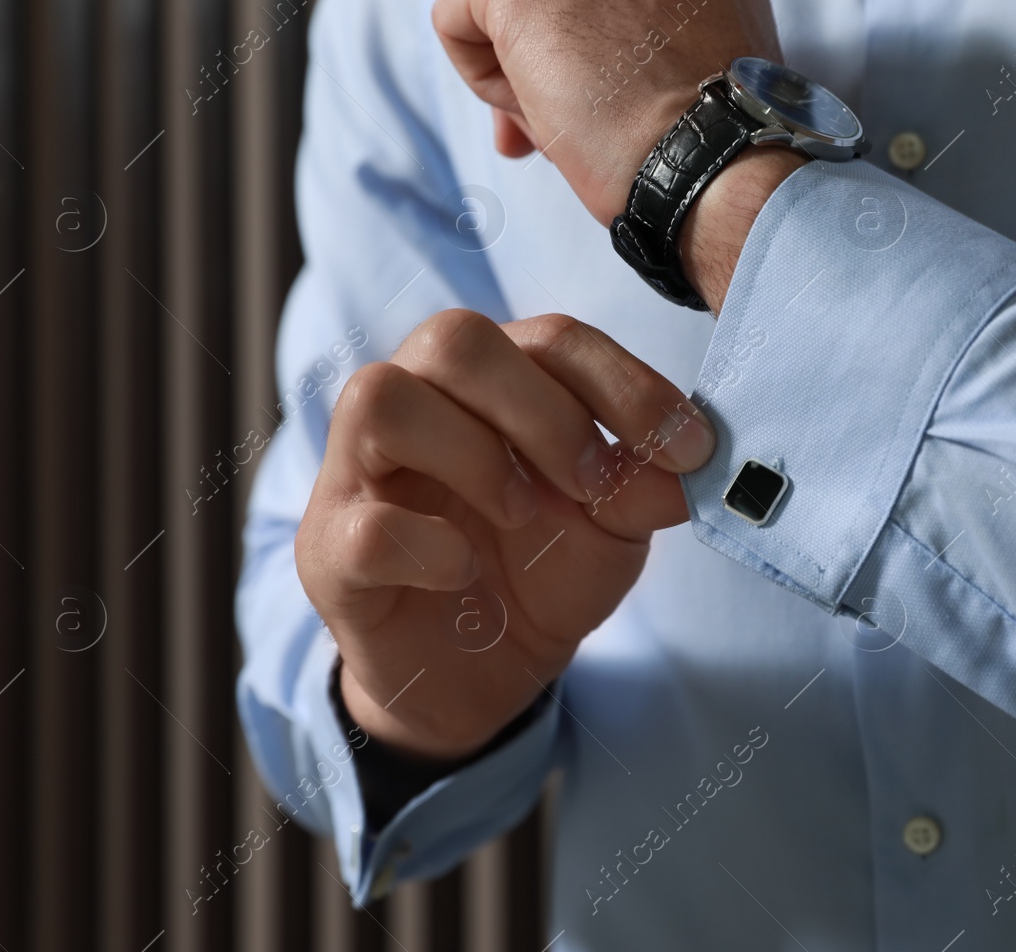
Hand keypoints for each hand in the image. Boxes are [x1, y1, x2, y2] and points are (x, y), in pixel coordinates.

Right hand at [295, 310, 715, 760]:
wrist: (478, 679)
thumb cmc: (537, 575)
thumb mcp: (611, 530)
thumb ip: (641, 487)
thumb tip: (683, 468)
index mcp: (491, 383)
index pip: (551, 338)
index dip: (625, 383)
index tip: (686, 448)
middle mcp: (416, 402)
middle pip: (456, 338)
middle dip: (544, 411)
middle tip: (591, 484)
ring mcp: (359, 472)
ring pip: (382, 397)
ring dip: (473, 454)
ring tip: (520, 513)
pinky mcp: (329, 550)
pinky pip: (364, 524)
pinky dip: (427, 546)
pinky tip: (463, 569)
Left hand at [431, 0, 782, 227]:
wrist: (710, 157)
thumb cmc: (712, 127)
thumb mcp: (700, 43)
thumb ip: (640, 20)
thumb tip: (565, 56)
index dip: (601, 33)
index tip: (617, 81)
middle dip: (555, 47)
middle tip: (588, 111)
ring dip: (526, 65)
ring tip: (576, 114)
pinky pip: (457, 20)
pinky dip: (482, 78)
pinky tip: (541, 109)